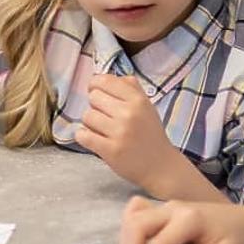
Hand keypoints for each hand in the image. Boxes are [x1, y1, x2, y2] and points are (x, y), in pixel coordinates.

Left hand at [77, 74, 187, 195]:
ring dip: (90, 123)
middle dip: (96, 106)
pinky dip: (84, 136)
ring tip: (102, 130)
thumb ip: (129, 88)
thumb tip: (104, 76)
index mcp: (138, 100)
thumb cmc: (150, 134)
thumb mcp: (146, 106)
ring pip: (87, 116)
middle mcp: (129, 113)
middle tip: (105, 117)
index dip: (96, 85)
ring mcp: (119, 132)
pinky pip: (83, 135)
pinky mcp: (110, 150)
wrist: (161, 166)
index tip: (97, 94)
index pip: (104, 81)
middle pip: (93, 97)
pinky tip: (94, 139)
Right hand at [119, 196, 243, 243]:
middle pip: (138, 223)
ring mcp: (166, 206)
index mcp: (190, 219)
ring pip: (133, 217)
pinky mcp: (162, 209)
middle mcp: (174, 208)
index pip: (160, 242)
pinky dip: (130, 227)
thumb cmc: (237, 239)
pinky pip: (136, 211)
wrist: (243, 221)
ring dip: (128, 242)